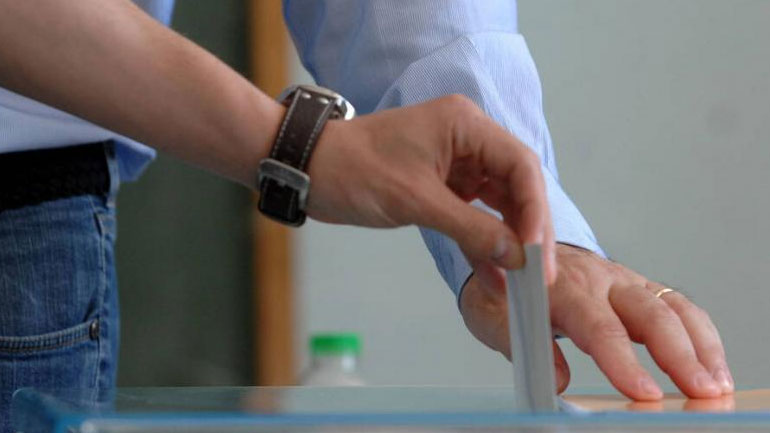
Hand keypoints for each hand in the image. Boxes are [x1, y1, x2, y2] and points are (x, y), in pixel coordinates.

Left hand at [308, 95, 555, 278]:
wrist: (310, 169)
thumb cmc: (354, 169)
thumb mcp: (415, 200)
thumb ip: (470, 227)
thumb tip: (516, 255)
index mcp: (465, 124)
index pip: (519, 165)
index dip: (534, 209)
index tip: (537, 251)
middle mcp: (467, 139)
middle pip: (516, 185)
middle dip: (528, 230)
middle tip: (540, 273)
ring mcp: (457, 163)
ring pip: (498, 204)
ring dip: (508, 242)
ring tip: (523, 281)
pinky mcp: (444, 185)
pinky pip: (473, 216)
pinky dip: (481, 243)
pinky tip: (494, 276)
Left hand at [460, 243, 732, 400]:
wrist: (512, 248)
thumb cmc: (500, 286)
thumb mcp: (488, 312)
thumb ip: (517, 342)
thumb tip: (559, 381)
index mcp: (559, 284)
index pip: (597, 324)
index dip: (621, 359)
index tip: (641, 391)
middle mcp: (598, 278)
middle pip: (647, 313)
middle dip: (677, 355)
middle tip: (697, 392)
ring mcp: (622, 279)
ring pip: (671, 306)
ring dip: (699, 345)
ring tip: (714, 383)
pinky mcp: (637, 287)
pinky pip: (677, 306)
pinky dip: (701, 334)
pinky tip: (711, 364)